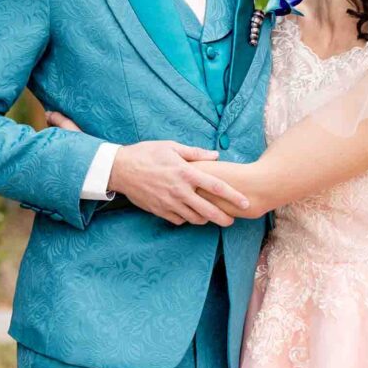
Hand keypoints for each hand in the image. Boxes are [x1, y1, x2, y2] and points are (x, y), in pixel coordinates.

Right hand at [45, 110, 247, 226]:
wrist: (121, 169)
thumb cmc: (147, 153)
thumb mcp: (172, 147)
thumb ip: (196, 153)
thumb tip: (216, 154)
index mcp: (186, 173)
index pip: (216, 187)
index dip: (234, 196)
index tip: (246, 203)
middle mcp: (180, 191)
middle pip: (209, 211)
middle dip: (224, 218)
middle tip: (232, 220)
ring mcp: (169, 203)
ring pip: (194, 219)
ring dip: (205, 219)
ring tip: (211, 216)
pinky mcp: (159, 211)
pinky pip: (179, 220)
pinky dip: (186, 219)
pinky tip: (189, 214)